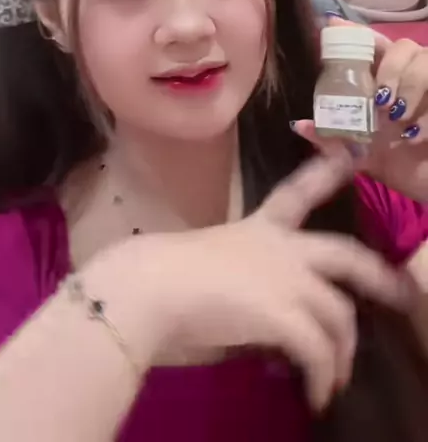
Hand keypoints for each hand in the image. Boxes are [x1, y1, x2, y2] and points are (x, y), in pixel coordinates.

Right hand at [130, 155, 410, 410]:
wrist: (148, 287)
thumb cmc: (160, 274)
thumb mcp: (209, 269)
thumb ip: (240, 283)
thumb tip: (251, 315)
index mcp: (257, 229)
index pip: (298, 193)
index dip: (327, 171)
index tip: (351, 155)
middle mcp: (280, 247)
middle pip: (345, 254)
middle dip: (379, 275)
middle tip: (402, 294)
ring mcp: (286, 277)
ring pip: (339, 313)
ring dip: (342, 354)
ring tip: (333, 380)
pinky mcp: (284, 312)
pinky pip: (318, 350)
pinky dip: (321, 376)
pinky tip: (315, 395)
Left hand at [293, 18, 427, 201]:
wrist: (423, 181)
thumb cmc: (394, 161)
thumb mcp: (357, 155)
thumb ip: (332, 142)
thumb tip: (299, 125)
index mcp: (386, 80)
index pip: (373, 43)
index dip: (356, 32)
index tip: (334, 25)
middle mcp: (411, 75)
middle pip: (404, 46)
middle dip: (391, 69)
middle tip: (382, 101)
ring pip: (426, 61)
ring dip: (411, 87)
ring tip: (400, 117)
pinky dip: (427, 115)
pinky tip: (416, 136)